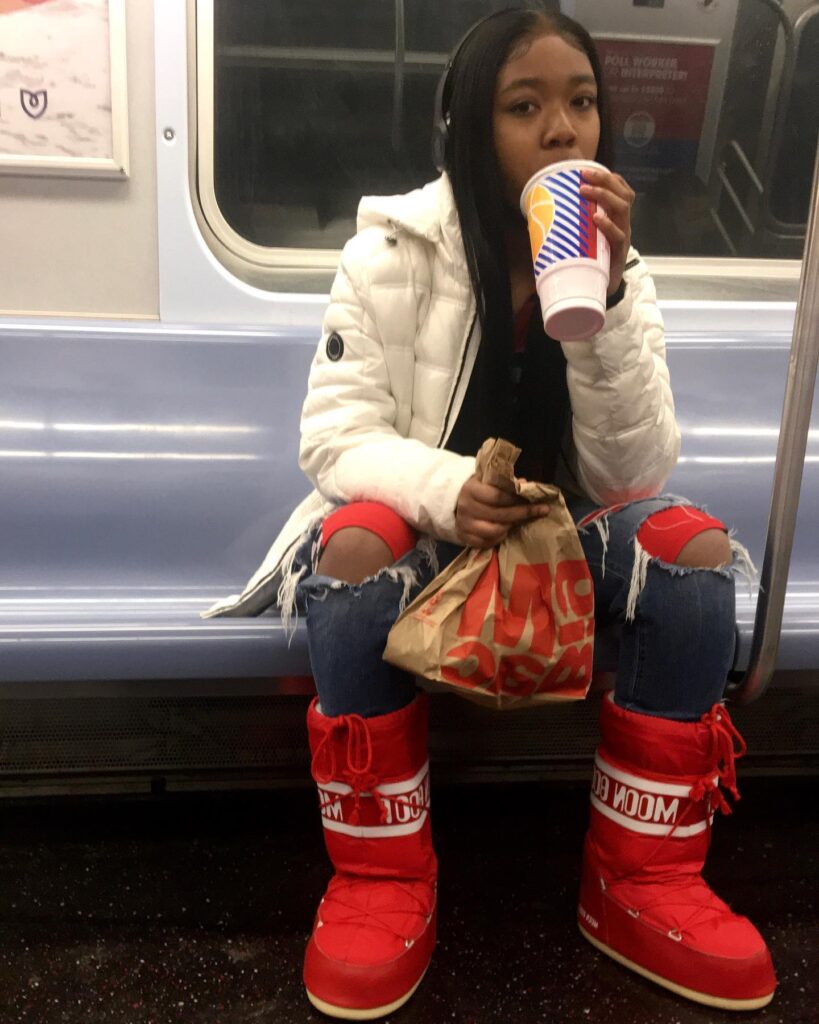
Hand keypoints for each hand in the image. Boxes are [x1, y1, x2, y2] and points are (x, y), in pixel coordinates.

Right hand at [455, 475, 549, 548]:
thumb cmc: (478, 490)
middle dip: (522, 513)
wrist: (455, 502)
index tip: (535, 500)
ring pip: (495, 531)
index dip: (517, 499)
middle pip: (500, 515)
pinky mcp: (464, 537)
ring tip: (517, 521)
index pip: (498, 496)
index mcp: (471, 490)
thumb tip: (526, 485)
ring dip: (510, 526)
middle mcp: (466, 507)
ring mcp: (464, 524)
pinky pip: (487, 542)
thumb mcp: (488, 481)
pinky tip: (505, 531)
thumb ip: (506, 483)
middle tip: (540, 511)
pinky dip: (499, 538)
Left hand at [580, 169, 635, 296]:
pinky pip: (618, 236)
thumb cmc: (589, 262)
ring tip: (585, 190)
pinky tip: (597, 218)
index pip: (622, 191)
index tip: (588, 170)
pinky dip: (608, 225)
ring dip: (603, 196)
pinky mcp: (619, 255)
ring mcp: (623, 239)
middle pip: (623, 195)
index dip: (610, 178)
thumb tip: (539, 214)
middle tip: (584, 175)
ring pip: (622, 210)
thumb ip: (572, 226)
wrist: (599, 292)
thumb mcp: (583, 238)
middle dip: (605, 180)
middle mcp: (623, 225)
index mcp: (616, 219)